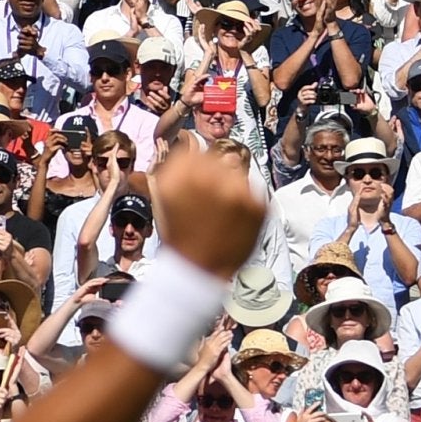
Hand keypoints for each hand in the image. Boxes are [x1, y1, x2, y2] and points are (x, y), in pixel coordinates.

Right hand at [151, 146, 264, 278]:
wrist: (198, 271)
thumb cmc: (179, 236)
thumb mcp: (163, 201)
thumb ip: (168, 174)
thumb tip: (172, 155)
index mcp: (181, 172)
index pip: (195, 150)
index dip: (195, 163)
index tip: (195, 177)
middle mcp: (211, 176)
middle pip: (218, 158)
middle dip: (215, 174)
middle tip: (209, 198)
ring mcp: (237, 190)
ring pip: (237, 172)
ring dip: (231, 186)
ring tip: (222, 210)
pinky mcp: (258, 204)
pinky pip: (253, 190)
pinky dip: (246, 202)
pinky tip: (234, 218)